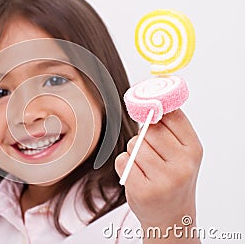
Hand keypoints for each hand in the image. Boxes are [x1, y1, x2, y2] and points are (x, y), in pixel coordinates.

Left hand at [115, 109, 202, 242]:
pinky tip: (137, 176)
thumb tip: (151, 99)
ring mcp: (163, 179)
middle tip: (151, 152)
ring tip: (145, 167)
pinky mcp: (142, 190)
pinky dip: (124, 164)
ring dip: (133, 151)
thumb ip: (170, 129)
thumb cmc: (173, 180)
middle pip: (149, 128)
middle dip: (144, 136)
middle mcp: (182, 165)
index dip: (156, 110)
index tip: (150, 111)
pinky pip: (122, 160)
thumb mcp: (182, 154)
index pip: (171, 115)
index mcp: (194, 150)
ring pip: (134, 144)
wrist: (171, 217)